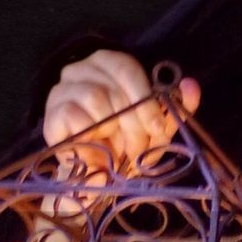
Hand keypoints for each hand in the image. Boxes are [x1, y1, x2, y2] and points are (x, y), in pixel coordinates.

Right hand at [42, 49, 200, 170]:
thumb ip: (176, 108)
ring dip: (112, 130)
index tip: (157, 127)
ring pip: (95, 97)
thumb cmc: (126, 146)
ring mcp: (61, 90)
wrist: (98, 177)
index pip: (126, 67)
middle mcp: (80, 69)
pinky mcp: (51, 115)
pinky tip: (94, 150)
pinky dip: (91, 139)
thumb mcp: (157, 129)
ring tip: (116, 151)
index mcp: (107, 64)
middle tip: (137, 149)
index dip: (145, 97)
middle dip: (132, 123)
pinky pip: (75, 117)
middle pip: (113, 87)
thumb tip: (191, 85)